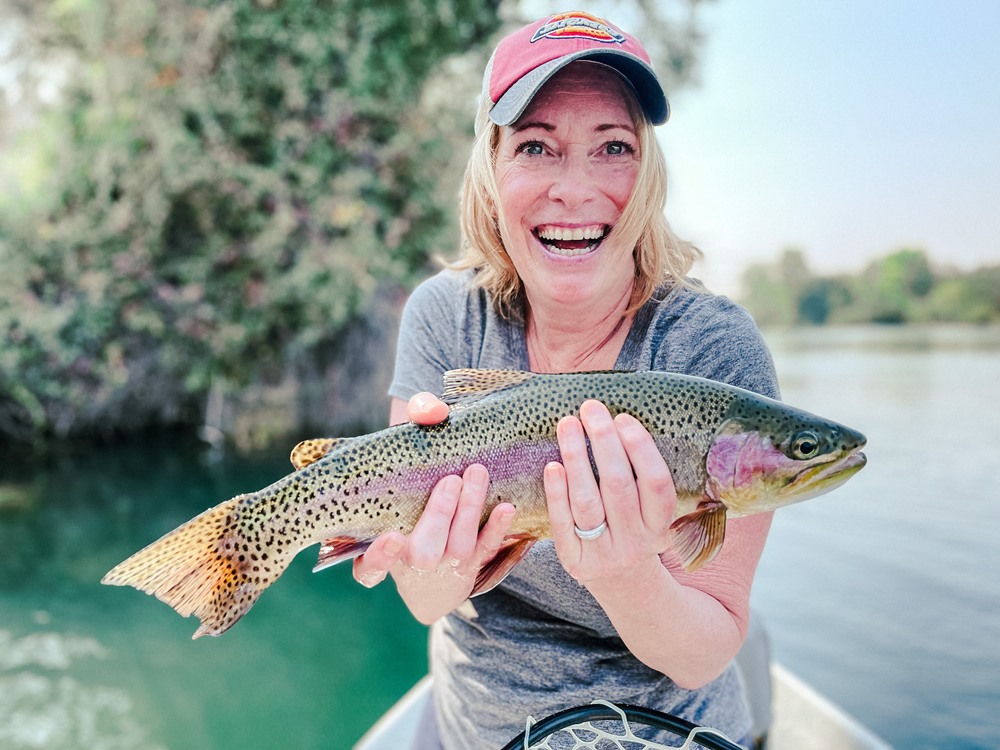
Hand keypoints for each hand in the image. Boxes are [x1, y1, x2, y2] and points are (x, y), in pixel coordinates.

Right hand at [353, 392, 514, 622]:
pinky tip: (506, 507)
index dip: (379, 557)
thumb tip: (434, 412)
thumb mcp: (405, 452)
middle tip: (451, 481)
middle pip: (423, 550)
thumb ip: (416, 419)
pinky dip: (497, 529)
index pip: (371, 566)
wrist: (439, 540)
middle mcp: (411, 560)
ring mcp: (444, 565)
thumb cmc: (412, 484)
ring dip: (469, 511)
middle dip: (439, 516)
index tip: (394, 537)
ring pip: (457, 546)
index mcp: (380, 546)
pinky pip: (486, 548)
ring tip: (477, 473)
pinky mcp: (472, 562)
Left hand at [543, 400, 676, 585]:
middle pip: (618, 486)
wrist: (622, 583)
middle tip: (591, 409)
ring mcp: (603, 554)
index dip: (640, 449)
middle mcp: (635, 541)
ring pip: (587, 501)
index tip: (622, 418)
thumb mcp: (651, 513)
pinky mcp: (574, 560)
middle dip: (604, 442)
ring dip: (576, 458)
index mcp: (661, 526)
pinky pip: (563, 522)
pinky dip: (557, 492)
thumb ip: (641, 478)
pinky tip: (553, 464)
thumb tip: (615, 422)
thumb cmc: (634, 530)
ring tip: (568, 424)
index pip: (656, 484)